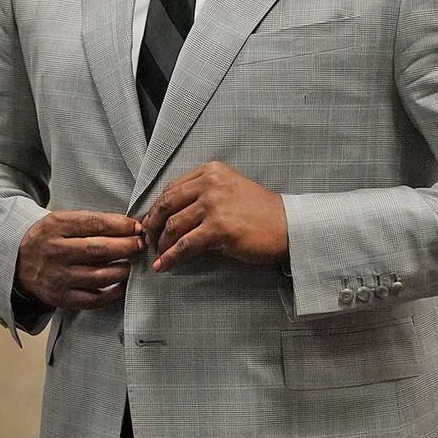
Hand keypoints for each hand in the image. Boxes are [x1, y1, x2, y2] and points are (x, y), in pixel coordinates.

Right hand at [15, 210, 142, 309]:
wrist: (18, 261)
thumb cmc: (49, 238)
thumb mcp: (64, 220)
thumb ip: (94, 221)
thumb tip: (131, 226)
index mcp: (56, 226)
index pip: (94, 224)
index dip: (120, 226)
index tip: (137, 227)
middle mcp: (55, 252)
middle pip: (97, 250)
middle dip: (126, 247)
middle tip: (140, 245)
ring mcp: (57, 277)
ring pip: (98, 276)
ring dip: (123, 270)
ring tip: (132, 264)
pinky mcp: (61, 297)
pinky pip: (93, 299)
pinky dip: (113, 293)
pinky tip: (122, 284)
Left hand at [141, 161, 286, 271]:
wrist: (287, 225)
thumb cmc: (260, 212)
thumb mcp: (229, 189)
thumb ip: (202, 194)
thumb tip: (171, 216)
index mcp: (211, 171)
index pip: (172, 188)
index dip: (157, 208)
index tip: (151, 222)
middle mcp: (210, 183)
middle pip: (167, 204)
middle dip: (153, 225)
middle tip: (149, 240)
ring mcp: (214, 205)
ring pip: (174, 226)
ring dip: (162, 244)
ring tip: (159, 255)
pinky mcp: (219, 228)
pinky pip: (185, 245)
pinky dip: (171, 257)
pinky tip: (165, 265)